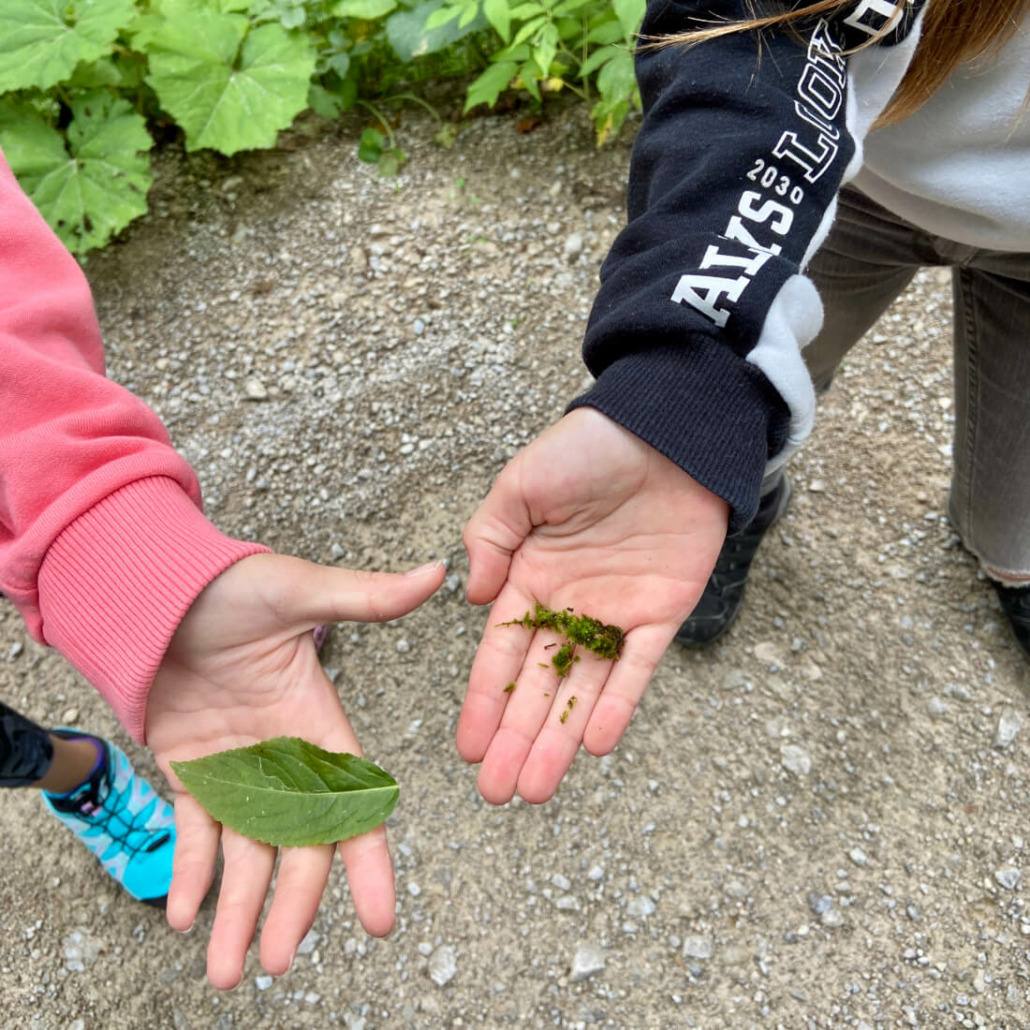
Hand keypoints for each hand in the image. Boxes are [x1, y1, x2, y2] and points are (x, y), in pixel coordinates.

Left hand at [144, 553, 444, 988]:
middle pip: (297, 848)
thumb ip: (366, 596)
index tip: (379, 921)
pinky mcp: (191, 773)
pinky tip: (185, 916)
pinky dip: (190, 875)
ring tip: (224, 970)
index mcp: (320, 727)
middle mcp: (284, 761)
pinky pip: (194, 835)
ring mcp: (237, 771)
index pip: (354, 806)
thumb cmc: (233, 586)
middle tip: (277, 962)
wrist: (157, 589)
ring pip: (243, 855)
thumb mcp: (301, 590)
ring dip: (236, 912)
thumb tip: (438, 571)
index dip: (368, 864)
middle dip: (291, 907)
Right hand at [458, 408, 727, 804]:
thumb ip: (490, 539)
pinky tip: (596, 743)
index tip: (468, 749)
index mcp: (530, 578)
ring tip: (538, 789)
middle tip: (499, 793)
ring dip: (560, 737)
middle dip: (517, 738)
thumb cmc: (587, 449)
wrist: (663, 430)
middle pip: (539, 686)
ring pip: (584, 688)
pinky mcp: (662, 612)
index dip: (484, 701)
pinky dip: (620, 703)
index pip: (501, 654)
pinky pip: (638, 666)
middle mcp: (570, 605)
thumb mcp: (521, 485)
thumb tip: (474, 598)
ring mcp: (616, 613)